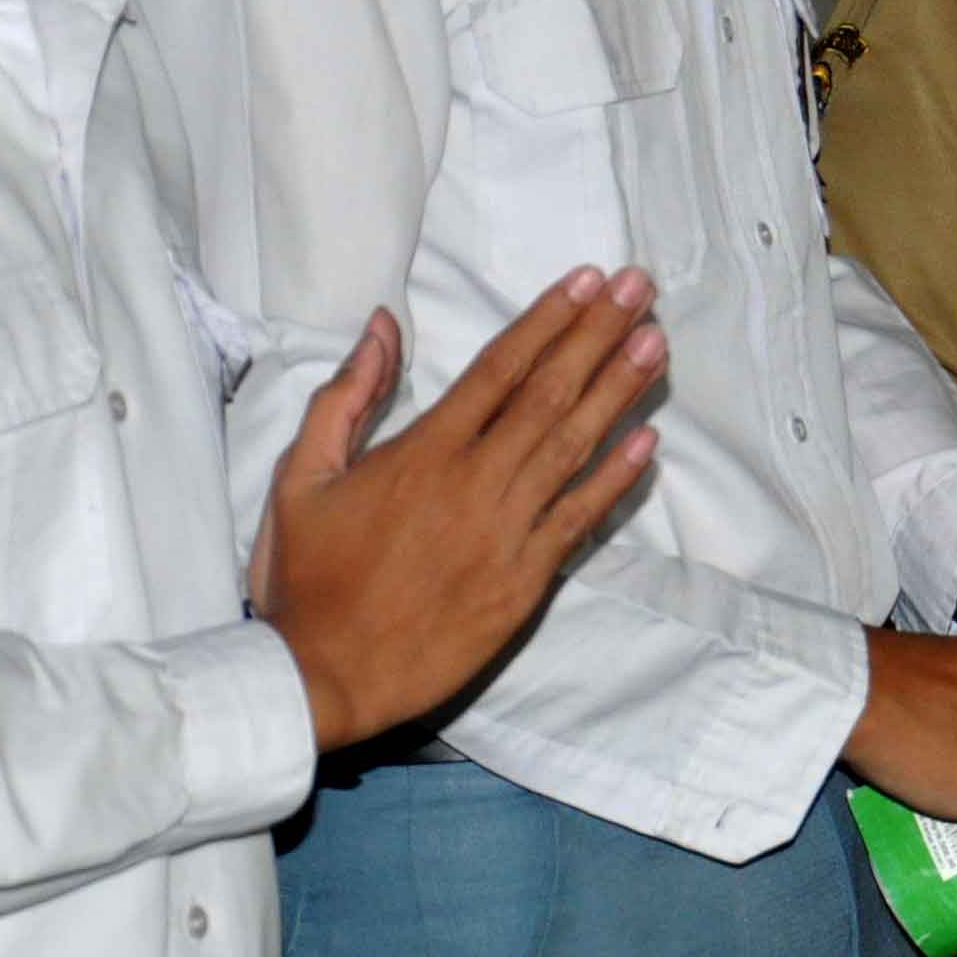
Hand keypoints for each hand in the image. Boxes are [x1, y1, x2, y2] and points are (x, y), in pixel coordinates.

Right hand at [258, 271, 666, 750]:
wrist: (324, 676)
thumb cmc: (306, 579)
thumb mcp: (299, 477)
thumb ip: (345, 397)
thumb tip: (383, 325)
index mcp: (421, 451)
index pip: (499, 368)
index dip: (548, 319)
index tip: (586, 280)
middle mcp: (472, 482)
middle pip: (548, 393)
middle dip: (598, 334)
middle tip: (639, 286)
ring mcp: (504, 532)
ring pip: (573, 447)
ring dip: (619, 391)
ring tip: (656, 341)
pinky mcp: (524, 582)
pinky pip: (579, 520)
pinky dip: (615, 481)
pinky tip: (649, 442)